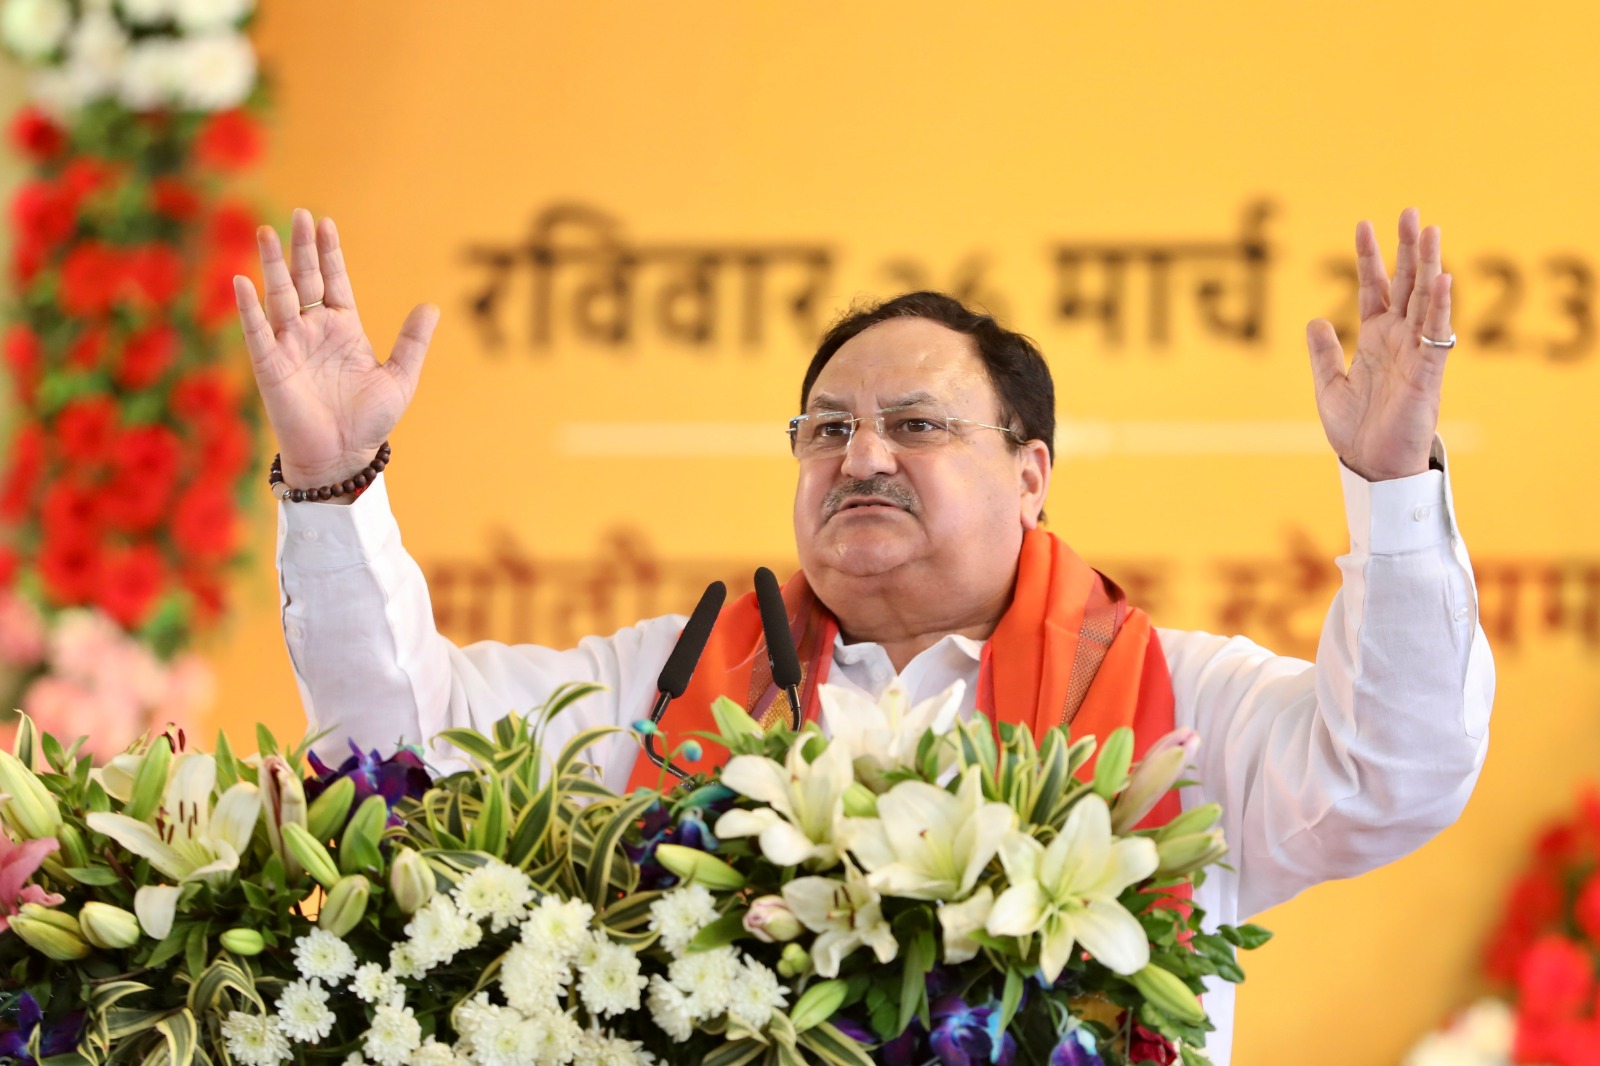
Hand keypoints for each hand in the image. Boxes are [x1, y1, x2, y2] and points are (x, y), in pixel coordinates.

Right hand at [234, 208, 438, 488]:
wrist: (345, 456)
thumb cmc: (370, 421)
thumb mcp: (400, 378)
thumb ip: (413, 342)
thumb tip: (431, 306)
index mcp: (343, 329)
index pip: (334, 282)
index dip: (329, 254)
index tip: (326, 223)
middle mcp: (314, 331)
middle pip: (305, 280)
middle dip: (301, 248)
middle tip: (299, 214)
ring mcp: (290, 346)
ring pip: (279, 296)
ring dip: (273, 265)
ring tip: (267, 232)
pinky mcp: (271, 366)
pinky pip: (257, 332)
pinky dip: (248, 308)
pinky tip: (242, 281)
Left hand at [1306, 208, 1451, 480]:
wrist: (1371, 467)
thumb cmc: (1355, 432)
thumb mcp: (1329, 386)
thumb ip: (1324, 354)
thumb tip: (1315, 320)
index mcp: (1375, 340)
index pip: (1375, 288)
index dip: (1370, 258)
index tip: (1364, 224)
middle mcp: (1398, 340)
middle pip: (1407, 284)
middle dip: (1408, 248)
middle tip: (1411, 211)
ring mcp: (1415, 353)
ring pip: (1425, 300)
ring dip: (1429, 265)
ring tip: (1431, 229)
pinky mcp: (1427, 373)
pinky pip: (1436, 336)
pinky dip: (1439, 308)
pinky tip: (1442, 279)